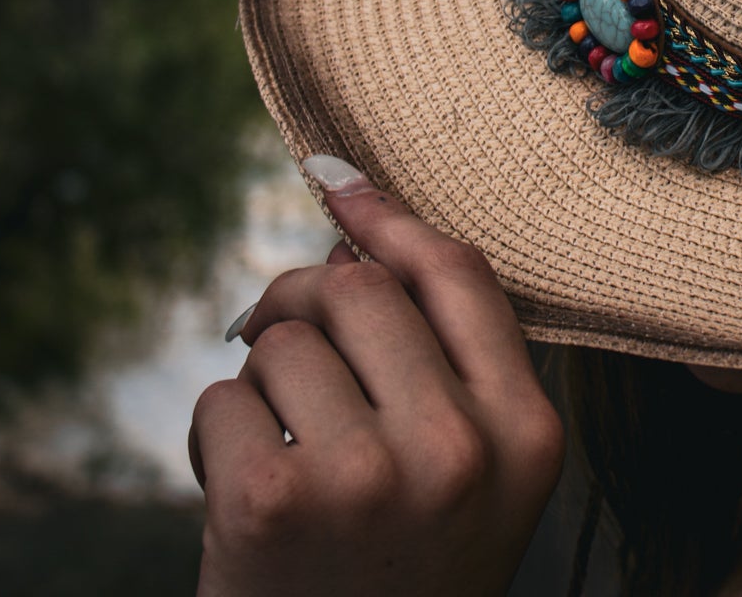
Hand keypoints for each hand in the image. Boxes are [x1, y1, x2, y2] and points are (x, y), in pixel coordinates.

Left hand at [191, 156, 565, 596]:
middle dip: (304, 302)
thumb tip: (353, 226)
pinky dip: (213, 438)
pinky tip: (241, 494)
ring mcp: (367, 474)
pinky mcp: (272, 499)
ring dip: (261, 384)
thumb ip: (448, 361)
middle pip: (359, 292)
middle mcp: (459, 447)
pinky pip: (221, 399)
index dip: (389, 220)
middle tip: (281, 342)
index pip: (458, 276)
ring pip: (283, 341)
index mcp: (527, 433)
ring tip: (283, 453)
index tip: (336, 182)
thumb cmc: (404, 569)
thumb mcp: (477, 474)